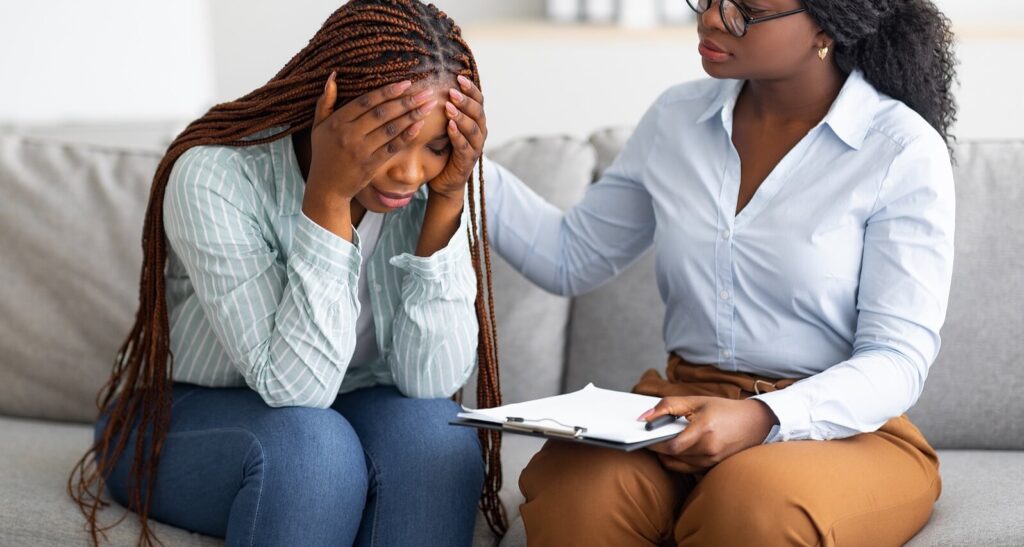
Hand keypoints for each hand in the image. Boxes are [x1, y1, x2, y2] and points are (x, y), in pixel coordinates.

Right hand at [305, 72, 438, 203]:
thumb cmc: (324, 153)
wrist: (326, 187)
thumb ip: (325, 100)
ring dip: (412, 116)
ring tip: (428, 106)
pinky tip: (420, 125)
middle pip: (382, 113)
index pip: (366, 101)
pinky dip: (406, 136)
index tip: (406, 83)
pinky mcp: (371, 165)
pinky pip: (392, 147)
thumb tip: (333, 75)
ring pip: (390, 129)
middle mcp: (349, 135)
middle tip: (426, 92)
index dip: (387, 91)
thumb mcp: (318, 126)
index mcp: (337, 122)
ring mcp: (361, 151)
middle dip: (406, 101)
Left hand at [430, 75, 487, 199]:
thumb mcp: (444, 126)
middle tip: (453, 91)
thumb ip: (446, 109)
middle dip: (466, 100)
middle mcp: (480, 133)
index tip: (458, 77)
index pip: (478, 101)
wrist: (444, 180)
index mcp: (476, 121)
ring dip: (462, 116)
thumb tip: (433, 83)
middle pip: (478, 112)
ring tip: (449, 106)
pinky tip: (449, 127)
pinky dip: (458, 136)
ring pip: (474, 129)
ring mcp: (475, 148)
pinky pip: (465, 146)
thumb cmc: (442, 150)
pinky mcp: (467, 161)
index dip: (471, 89)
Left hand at [640, 397, 778, 473]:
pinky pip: (687, 468)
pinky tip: (676, 449)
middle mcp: (708, 449)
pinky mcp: (713, 467)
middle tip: (649, 437)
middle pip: (672, 456)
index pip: (670, 446)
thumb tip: (644, 418)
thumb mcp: (696, 401)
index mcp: (704, 429)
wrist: (754, 423)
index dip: (653, 443)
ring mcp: (712, 461)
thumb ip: (668, 406)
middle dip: (657, 447)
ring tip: (663, 441)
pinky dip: (677, 460)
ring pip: (678, 464)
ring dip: (666, 455)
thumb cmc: (724, 409)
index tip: (642, 437)